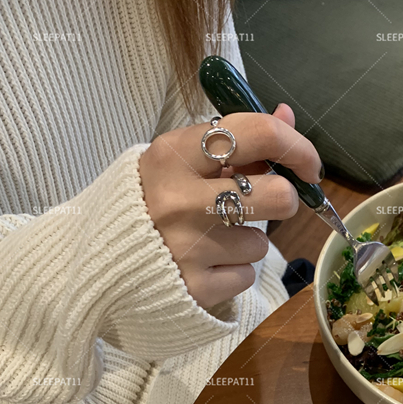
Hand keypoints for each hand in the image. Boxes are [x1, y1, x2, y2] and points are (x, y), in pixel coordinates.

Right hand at [138, 104, 321, 309]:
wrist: (94, 262)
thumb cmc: (146, 202)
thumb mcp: (177, 160)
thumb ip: (233, 140)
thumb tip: (286, 115)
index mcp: (173, 154)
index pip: (258, 135)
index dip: (297, 146)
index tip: (308, 164)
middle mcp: (179, 198)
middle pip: (278, 196)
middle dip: (284, 200)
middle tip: (268, 204)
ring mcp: (186, 247)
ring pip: (260, 243)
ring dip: (247, 241)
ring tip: (213, 238)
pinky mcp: (193, 287)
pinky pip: (244, 275)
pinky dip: (233, 272)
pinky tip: (205, 264)